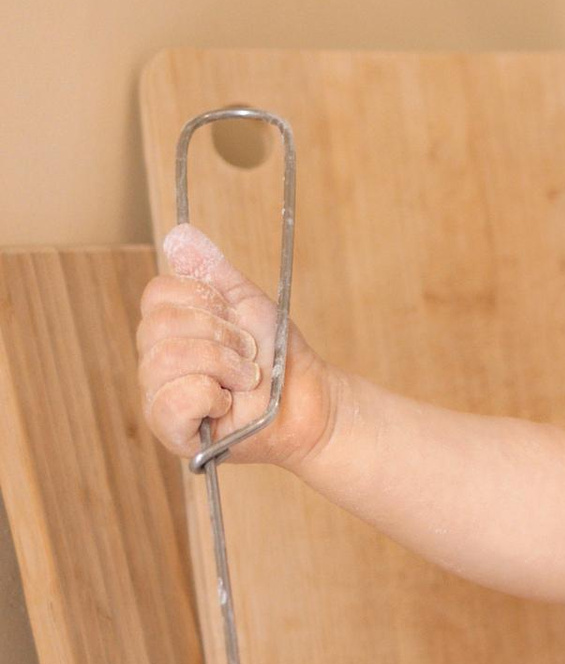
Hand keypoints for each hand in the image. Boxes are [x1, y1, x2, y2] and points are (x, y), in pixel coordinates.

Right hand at [137, 225, 333, 469]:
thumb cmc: (278, 357)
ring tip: (244, 379)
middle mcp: (155, 360)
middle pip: (159, 325)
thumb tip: (178, 233)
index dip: (204, 301)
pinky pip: (169, 401)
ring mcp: (159, 396)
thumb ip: (211, 270)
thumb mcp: (247, 303)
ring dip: (220, 364)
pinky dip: (207, 395)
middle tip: (247, 353)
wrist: (309, 401)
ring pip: (164, 360)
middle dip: (218, 334)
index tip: (236, 319)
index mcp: (169, 328)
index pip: (156, 294)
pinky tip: (225, 403)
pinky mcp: (171, 430)